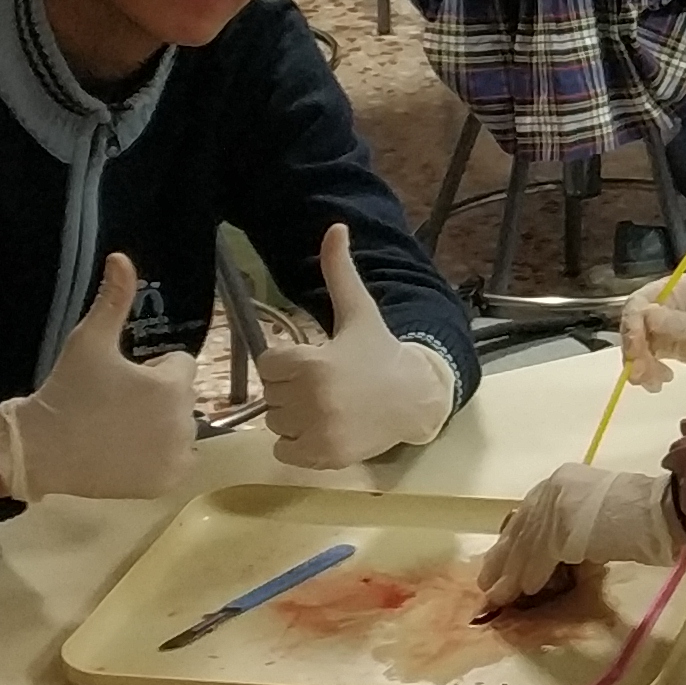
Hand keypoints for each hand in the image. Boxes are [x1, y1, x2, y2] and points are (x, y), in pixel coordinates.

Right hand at [0, 256, 196, 504]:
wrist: (41, 448)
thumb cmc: (68, 390)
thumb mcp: (89, 340)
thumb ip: (113, 299)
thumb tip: (122, 257)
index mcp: (172, 385)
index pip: (180, 366)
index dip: (151, 370)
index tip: (120, 381)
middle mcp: (184, 421)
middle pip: (181, 397)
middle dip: (155, 397)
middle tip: (115, 406)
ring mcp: (177, 454)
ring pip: (180, 427)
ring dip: (159, 426)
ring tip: (118, 430)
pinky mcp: (167, 480)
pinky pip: (177, 459)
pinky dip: (159, 457)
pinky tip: (128, 454)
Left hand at [260, 226, 456, 467]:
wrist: (416, 397)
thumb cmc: (380, 353)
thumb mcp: (359, 312)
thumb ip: (339, 271)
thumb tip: (335, 226)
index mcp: (313, 363)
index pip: (269, 364)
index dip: (289, 362)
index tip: (316, 361)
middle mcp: (312, 399)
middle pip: (270, 395)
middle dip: (292, 390)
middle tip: (323, 385)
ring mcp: (318, 431)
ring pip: (275, 423)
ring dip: (293, 418)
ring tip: (324, 407)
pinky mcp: (324, 457)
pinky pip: (283, 452)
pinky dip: (297, 445)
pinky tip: (323, 429)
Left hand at [475, 462, 678, 608]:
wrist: (661, 508)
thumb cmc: (642, 513)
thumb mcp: (599, 514)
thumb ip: (574, 529)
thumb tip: (558, 555)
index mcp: (563, 482)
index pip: (528, 514)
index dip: (514, 540)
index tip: (501, 558)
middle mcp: (554, 488)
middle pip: (520, 529)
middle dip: (503, 558)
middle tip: (488, 581)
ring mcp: (556, 505)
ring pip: (526, 546)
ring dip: (511, 575)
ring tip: (499, 596)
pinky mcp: (562, 527)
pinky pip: (540, 557)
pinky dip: (530, 575)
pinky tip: (524, 591)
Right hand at [611, 271, 685, 389]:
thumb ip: (677, 323)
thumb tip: (644, 315)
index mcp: (678, 289)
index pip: (641, 301)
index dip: (632, 325)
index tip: (636, 350)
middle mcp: (669, 305)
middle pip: (635, 324)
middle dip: (634, 349)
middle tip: (641, 373)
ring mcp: (669, 326)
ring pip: (640, 343)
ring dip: (639, 364)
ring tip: (653, 383)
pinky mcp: (674, 346)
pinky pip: (651, 356)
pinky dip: (649, 370)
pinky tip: (659, 382)